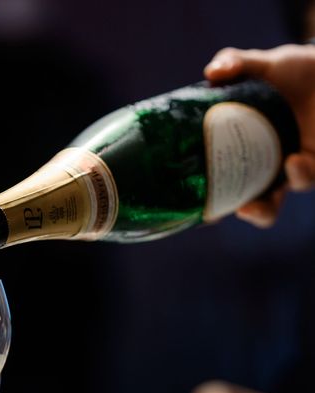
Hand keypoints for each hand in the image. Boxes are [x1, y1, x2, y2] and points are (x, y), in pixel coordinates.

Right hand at [204, 44, 314, 226]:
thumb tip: (212, 72)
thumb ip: (237, 63)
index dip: (219, 201)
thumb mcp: (265, 65)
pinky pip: (308, 176)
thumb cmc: (294, 71)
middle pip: (264, 204)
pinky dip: (299, 174)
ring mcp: (301, 163)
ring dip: (273, 205)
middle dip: (254, 212)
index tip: (205, 210)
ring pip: (286, 194)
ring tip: (255, 196)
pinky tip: (293, 162)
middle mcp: (276, 164)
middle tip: (241, 209)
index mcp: (252, 152)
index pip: (232, 185)